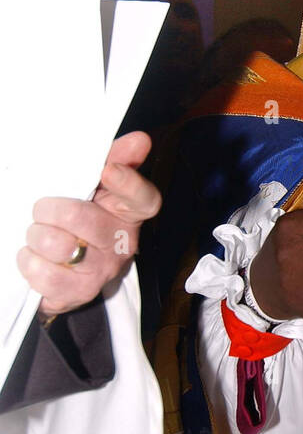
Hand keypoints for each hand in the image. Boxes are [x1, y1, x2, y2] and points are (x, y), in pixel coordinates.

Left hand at [18, 131, 161, 316]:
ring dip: (36, 237)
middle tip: (43, 211)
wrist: (69, 272)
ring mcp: (101, 271)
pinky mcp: (78, 294)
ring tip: (38, 236)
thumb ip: (116, 160)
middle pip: (80, 217)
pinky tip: (35, 258)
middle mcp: (121, 244)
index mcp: (129, 213)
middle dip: (48, 209)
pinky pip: (44, 274)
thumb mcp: (97, 189)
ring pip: (57, 245)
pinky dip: (29, 262)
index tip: (108, 169)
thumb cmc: (82, 222)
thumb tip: (140, 139)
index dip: (128, 183)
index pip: (143, 199)